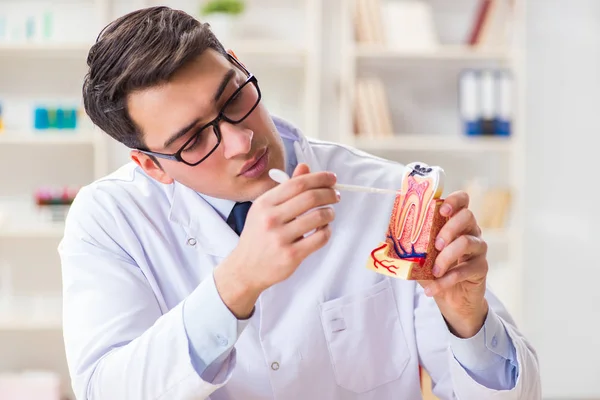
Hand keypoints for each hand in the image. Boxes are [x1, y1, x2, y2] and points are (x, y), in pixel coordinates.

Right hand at [215, 163, 338, 317]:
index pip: (297, 183)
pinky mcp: (291, 255)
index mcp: (264, 203)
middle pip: (310, 197)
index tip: (331, 178)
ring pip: (318, 217)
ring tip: (329, 214)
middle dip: (329, 193)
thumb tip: (305, 167)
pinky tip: (323, 230)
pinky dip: (327, 231)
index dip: (319, 178)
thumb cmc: (258, 236)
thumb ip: (286, 189)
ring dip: (330, 213)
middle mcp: (271, 218)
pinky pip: (320, 238)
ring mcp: (280, 238)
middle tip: (336, 195)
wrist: (245, 268)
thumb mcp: (265, 209)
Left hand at [418, 191, 488, 337]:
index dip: (454, 200)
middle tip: (435, 244)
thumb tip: (386, 240)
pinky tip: (432, 289)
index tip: (441, 209)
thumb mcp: (421, 257)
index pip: (462, 200)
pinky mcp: (481, 267)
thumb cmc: (435, 270)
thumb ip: (411, 245)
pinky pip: (465, 270)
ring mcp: (478, 248)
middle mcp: (470, 231)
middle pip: (467, 216)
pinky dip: (446, 280)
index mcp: (455, 222)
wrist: (452, 298)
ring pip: (467, 242)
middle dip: (448, 228)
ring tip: (434, 270)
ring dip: (446, 256)